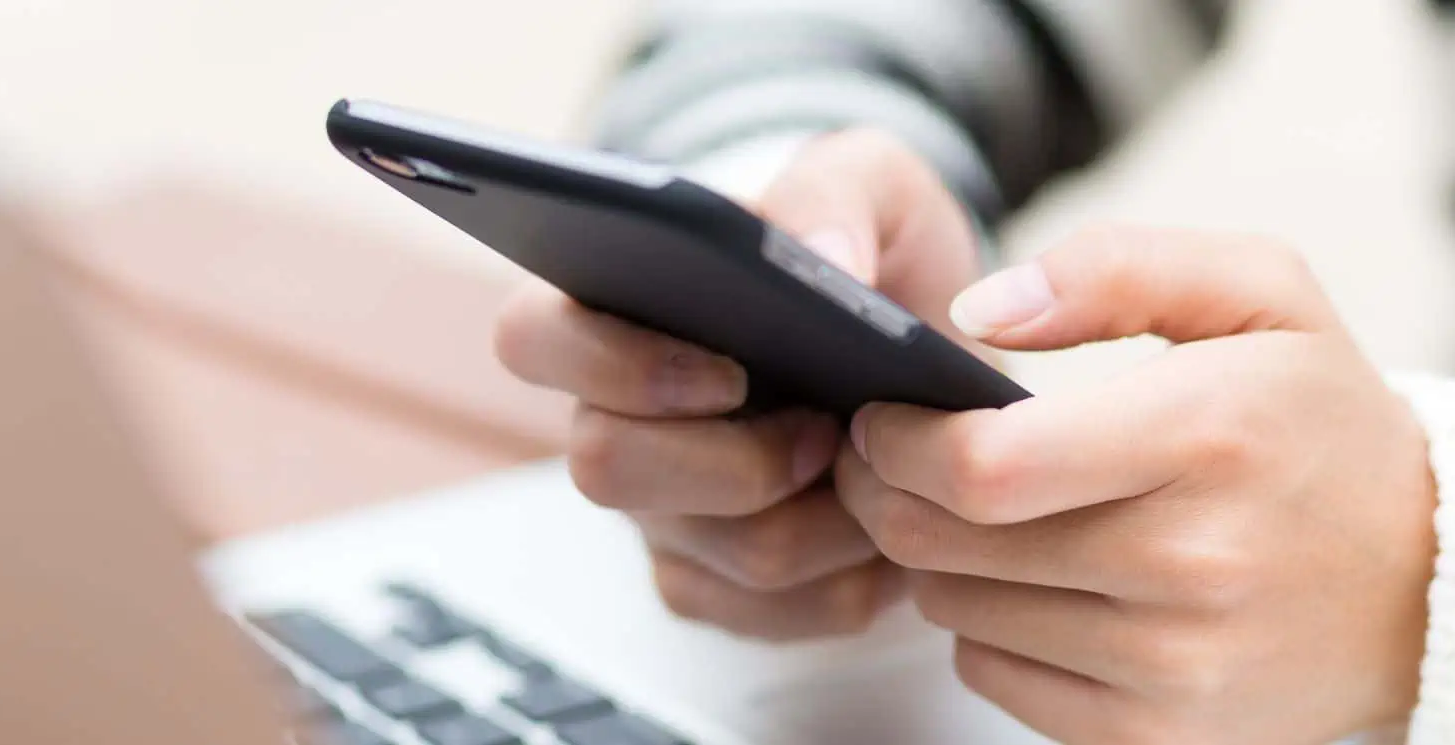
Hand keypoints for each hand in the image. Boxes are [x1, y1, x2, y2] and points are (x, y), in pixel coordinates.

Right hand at [494, 130, 983, 638]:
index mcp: (610, 308)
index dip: (612, 365)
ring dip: (824, 521)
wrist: (922, 338)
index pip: (532, 338)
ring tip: (882, 468)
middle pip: (606, 470)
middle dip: (736, 462)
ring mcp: (662, 514)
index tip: (727, 368)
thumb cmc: (867, 249)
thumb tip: (819, 260)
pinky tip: (891, 522)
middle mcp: (612, 420)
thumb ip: (836, 194)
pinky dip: (857, 576)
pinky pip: (780, 615)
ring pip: (718, 556)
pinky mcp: (719, 586)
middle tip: (828, 430)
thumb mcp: (869, 180)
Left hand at [837, 226, 1437, 742]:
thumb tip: (976, 311)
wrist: (1431, 578)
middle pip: (947, 545)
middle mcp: (1191, 563)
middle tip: (888, 460)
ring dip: (942, 560)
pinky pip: (995, 678)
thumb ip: (1115, 268)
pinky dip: (987, 629)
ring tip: (984, 517)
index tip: (882, 418)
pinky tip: (1036, 585)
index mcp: (1207, 436)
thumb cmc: (1322, 421)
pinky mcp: (1160, 736)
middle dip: (890, 494)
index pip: (983, 467)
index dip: (898, 443)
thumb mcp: (1258, 292)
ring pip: (957, 612)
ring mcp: (1175, 665)